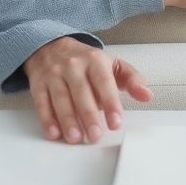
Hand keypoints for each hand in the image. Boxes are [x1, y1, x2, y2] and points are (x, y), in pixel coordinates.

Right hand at [24, 36, 153, 144]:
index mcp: (95, 60)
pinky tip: (54, 133)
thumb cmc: (86, 61)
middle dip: (88, 116)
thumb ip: (132, 79)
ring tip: (76, 138)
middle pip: (81, 92)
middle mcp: (73, 66)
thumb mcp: (112, 64)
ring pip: (61, 99)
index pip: (104, 82)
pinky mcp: (39, 84)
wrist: (51, 46)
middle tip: (96, 135)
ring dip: (68, 120)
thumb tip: (147, 95)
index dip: (111, 103)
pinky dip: (47, 119)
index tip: (116, 122)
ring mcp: (54, 75)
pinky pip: (42, 103)